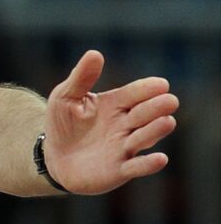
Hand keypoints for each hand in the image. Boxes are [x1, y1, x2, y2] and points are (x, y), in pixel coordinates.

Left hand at [43, 50, 178, 194]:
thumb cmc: (63, 123)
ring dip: (156, 131)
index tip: (161, 84)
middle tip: (169, 101)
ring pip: (144, 138)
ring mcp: (124, 147)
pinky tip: (160, 159)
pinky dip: (149, 164)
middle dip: (157, 107)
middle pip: (144, 114)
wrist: (53, 157)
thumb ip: (81, 78)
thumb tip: (95, 53)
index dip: (147, 89)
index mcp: (115, 104)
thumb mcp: (66, 97)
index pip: (134, 94)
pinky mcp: (119, 170)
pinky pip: (137, 167)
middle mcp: (125, 125)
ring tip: (167, 121)